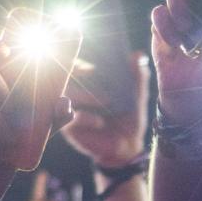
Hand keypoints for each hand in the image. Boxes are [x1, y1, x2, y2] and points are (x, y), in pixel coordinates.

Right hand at [59, 51, 151, 167]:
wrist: (128, 145)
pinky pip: (69, 118)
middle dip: (76, 73)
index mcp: (88, 82)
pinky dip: (84, 117)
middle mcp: (75, 94)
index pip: (74, 66)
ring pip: (65, 96)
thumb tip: (138, 55)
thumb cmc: (129, 117)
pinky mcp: (69, 127)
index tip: (93, 68)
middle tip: (92, 73)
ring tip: (107, 100)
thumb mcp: (137, 96)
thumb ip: (137, 76)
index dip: (79, 64)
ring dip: (84, 95)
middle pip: (64, 77)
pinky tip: (99, 122)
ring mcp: (70, 110)